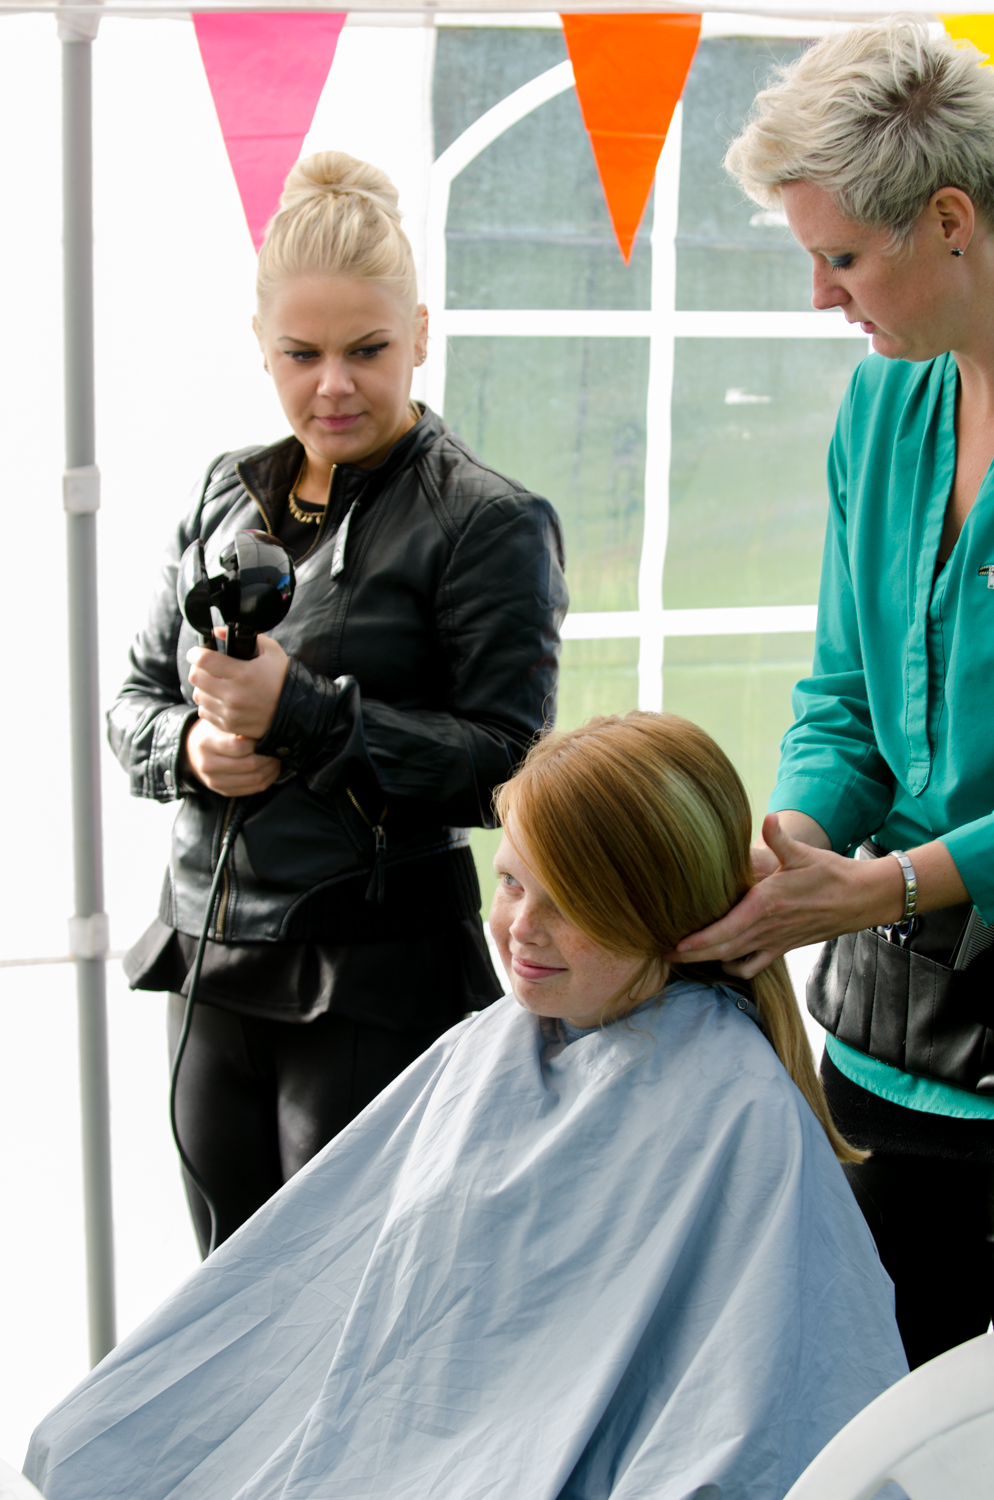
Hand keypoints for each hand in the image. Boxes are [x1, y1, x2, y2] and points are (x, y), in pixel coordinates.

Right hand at [182, 717, 280, 796]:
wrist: (193, 751)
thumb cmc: (213, 731)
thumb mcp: (219, 721)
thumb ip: (236, 723)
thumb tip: (266, 727)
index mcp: (206, 744)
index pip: (239, 746)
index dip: (258, 742)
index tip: (266, 735)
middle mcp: (208, 765)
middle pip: (250, 765)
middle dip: (268, 756)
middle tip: (277, 747)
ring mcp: (215, 781)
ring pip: (255, 779)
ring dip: (272, 768)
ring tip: (276, 756)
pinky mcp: (225, 791)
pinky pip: (254, 789)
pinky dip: (268, 778)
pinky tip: (272, 768)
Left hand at [186, 634, 288, 739]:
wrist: (297, 711)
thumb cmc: (282, 678)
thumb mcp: (271, 651)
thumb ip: (246, 637)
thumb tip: (218, 632)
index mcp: (243, 673)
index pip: (204, 660)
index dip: (196, 653)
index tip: (197, 652)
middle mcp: (233, 695)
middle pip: (196, 678)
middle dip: (197, 668)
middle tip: (205, 666)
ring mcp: (230, 712)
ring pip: (198, 696)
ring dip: (202, 687)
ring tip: (213, 683)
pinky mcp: (229, 725)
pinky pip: (205, 712)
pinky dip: (208, 704)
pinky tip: (219, 698)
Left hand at [672, 813, 907, 979]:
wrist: (860, 898)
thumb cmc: (830, 873)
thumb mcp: (803, 853)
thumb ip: (780, 838)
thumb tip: (769, 818)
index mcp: (764, 905)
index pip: (723, 931)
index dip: (696, 942)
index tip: (673, 945)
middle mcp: (766, 928)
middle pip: (722, 950)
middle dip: (692, 956)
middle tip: (665, 955)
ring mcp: (775, 942)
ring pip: (735, 960)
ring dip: (709, 962)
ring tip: (687, 957)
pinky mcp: (784, 947)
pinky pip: (754, 965)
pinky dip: (736, 967)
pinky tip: (723, 960)